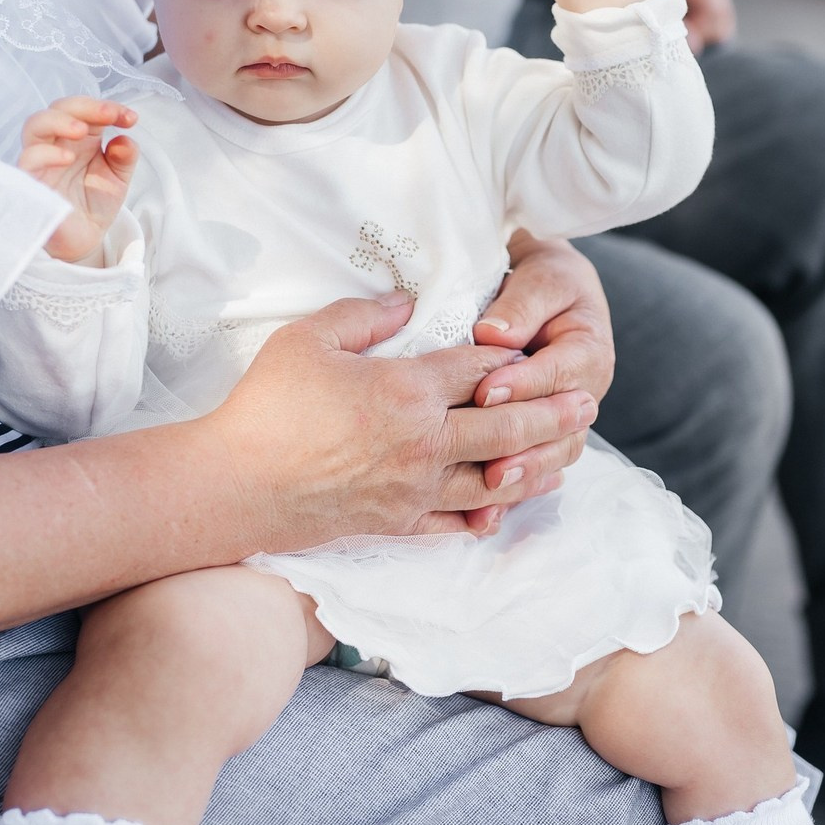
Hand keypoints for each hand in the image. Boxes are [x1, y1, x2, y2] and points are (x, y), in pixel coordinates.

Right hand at [18, 96, 138, 263]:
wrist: (84, 238)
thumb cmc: (95, 203)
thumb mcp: (119, 178)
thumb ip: (125, 157)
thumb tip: (125, 139)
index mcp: (79, 138)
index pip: (85, 110)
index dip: (107, 108)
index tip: (130, 118)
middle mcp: (57, 143)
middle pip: (57, 109)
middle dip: (83, 107)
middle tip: (108, 115)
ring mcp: (42, 161)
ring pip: (34, 126)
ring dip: (59, 121)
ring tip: (82, 130)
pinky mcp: (31, 182)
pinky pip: (27, 161)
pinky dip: (45, 154)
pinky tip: (66, 158)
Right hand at [208, 292, 597, 553]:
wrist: (236, 485)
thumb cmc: (267, 406)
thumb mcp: (310, 338)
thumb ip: (365, 314)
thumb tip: (406, 301)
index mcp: (407, 390)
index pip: (478, 369)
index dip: (510, 358)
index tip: (535, 351)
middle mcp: (424, 442)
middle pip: (505, 424)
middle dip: (551, 413)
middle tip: (589, 404)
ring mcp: (414, 489)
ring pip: (493, 478)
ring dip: (535, 465)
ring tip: (567, 457)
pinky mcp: (397, 523)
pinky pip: (454, 523)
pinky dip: (485, 515)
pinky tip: (503, 510)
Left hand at [470, 233, 613, 509]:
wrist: (548, 292)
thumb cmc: (544, 279)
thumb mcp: (542, 276)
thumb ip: (523, 304)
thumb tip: (496, 335)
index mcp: (588, 350)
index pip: (559, 372)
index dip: (524, 385)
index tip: (486, 393)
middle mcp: (584, 393)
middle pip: (562, 429)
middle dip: (527, 446)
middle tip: (491, 462)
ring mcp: (566, 421)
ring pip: (554, 456)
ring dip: (525, 474)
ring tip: (490, 488)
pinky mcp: (543, 438)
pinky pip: (535, 470)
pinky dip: (514, 493)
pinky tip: (485, 513)